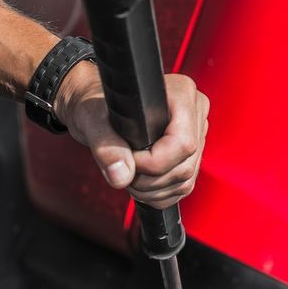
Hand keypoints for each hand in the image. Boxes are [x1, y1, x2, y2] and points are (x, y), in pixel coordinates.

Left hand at [56, 66, 209, 208]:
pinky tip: (140, 183)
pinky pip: (183, 187)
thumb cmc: (95, 105)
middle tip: (123, 170)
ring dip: (152, 190)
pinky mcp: (190, 155)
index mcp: (180, 94)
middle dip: (149, 180)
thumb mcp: (92, 120)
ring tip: (129, 175)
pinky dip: (159, 194)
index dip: (154, 162)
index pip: (183, 143)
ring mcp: (195, 135)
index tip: (128, 160)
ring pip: (185, 180)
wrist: (97, 111)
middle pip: (185, 166)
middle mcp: (194, 113)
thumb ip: (106, 146)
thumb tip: (121, 175)